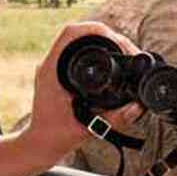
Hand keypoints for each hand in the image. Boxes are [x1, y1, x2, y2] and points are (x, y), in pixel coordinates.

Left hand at [0, 22, 147, 175]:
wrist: (39, 145)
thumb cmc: (55, 137)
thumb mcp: (87, 128)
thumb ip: (113, 119)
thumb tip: (137, 106)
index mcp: (51, 71)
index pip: (71, 34)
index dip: (97, 30)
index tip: (116, 38)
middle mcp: (51, 65)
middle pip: (78, 34)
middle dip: (106, 35)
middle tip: (126, 48)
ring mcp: (54, 68)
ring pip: (78, 41)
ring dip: (101, 41)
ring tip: (121, 50)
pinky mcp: (59, 74)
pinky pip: (77, 53)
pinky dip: (95, 51)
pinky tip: (109, 59)